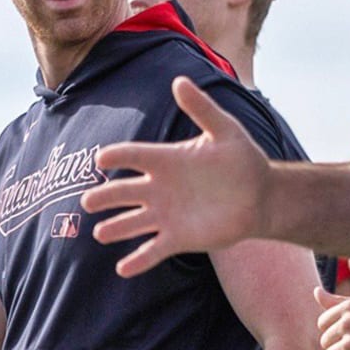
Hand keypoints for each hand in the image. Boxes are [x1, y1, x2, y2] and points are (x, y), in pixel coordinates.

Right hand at [83, 76, 269, 278]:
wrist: (261, 197)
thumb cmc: (243, 160)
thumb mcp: (225, 130)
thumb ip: (202, 108)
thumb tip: (179, 81)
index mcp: (167, 160)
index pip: (135, 156)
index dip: (118, 156)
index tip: (101, 159)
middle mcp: (159, 188)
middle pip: (124, 192)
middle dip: (106, 197)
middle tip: (88, 202)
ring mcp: (166, 215)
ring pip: (132, 223)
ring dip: (116, 228)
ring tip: (99, 234)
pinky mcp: (177, 238)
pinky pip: (152, 251)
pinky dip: (138, 261)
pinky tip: (122, 269)